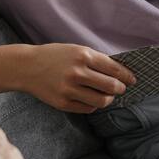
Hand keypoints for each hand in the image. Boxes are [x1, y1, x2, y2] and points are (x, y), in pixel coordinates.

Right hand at [20, 43, 135, 112]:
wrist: (26, 67)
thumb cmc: (54, 56)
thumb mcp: (75, 50)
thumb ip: (95, 60)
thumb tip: (119, 72)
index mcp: (82, 56)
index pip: (114, 68)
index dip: (126, 76)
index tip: (132, 80)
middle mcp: (77, 73)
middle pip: (111, 87)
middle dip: (119, 88)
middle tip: (120, 88)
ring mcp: (69, 90)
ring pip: (102, 100)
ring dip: (108, 99)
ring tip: (107, 95)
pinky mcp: (63, 103)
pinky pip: (88, 108)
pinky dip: (93, 104)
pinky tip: (90, 98)